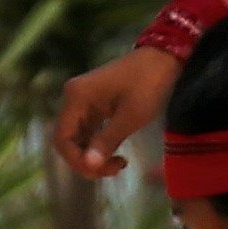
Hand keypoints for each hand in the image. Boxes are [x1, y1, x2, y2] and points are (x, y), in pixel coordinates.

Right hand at [54, 45, 180, 185]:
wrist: (165, 57)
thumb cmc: (149, 84)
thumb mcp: (130, 116)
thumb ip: (106, 141)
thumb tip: (88, 166)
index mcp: (76, 98)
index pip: (62, 138)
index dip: (76, 160)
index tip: (101, 170)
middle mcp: (73, 98)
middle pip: (67, 139)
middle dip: (85, 160)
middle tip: (113, 170)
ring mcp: (83, 100)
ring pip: (77, 137)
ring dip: (92, 155)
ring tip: (118, 164)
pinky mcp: (94, 103)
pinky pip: (88, 130)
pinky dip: (98, 144)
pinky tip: (115, 153)